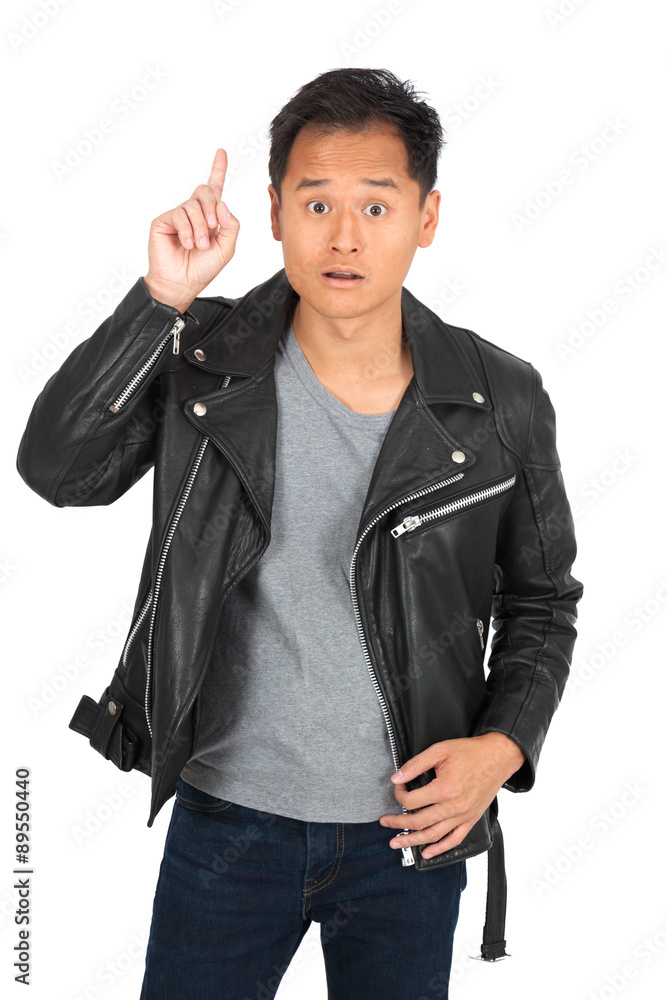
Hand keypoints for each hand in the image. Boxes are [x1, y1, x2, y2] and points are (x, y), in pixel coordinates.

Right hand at [144, 147, 239, 311]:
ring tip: (199, 246)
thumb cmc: (203, 268)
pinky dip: (187, 230)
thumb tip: (223, 204)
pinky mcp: (164, 220)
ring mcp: (178, 215)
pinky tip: (187, 243)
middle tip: (213, 229)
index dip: (218, 169)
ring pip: (193, 206)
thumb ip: (231, 226)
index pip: (215, 188)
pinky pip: (179, 214)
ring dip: (201, 228)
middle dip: (212, 209)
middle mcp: (194, 212)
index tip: (221, 152)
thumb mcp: (226, 248)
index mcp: (211, 217)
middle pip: (205, 191)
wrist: (182, 283)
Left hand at [378, 733, 525, 858]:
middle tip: (385, 822)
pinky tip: (427, 852)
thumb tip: (396, 778)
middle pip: (418, 822)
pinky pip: (454, 840)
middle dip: (398, 823)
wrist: (497, 757)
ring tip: (397, 842)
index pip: (412, 800)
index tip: (398, 787)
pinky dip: (440, 849)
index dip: (399, 794)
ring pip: (433, 835)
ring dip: (412, 841)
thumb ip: (415, 764)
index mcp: (444, 789)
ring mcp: (463, 816)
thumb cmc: (470, 752)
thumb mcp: (439, 751)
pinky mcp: (471, 820)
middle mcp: (454, 807)